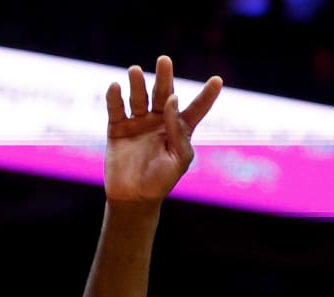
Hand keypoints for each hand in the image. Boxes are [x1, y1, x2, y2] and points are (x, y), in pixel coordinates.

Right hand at [104, 56, 222, 204]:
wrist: (133, 199)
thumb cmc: (160, 182)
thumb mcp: (179, 160)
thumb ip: (179, 132)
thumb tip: (171, 101)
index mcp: (179, 129)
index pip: (195, 108)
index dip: (206, 95)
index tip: (218, 81)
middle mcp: (159, 121)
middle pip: (164, 94)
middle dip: (164, 77)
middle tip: (164, 60)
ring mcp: (138, 123)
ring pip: (139, 98)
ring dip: (137, 83)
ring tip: (135, 70)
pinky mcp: (118, 128)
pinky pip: (116, 109)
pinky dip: (115, 98)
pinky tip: (116, 87)